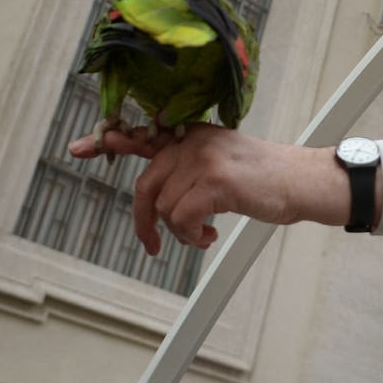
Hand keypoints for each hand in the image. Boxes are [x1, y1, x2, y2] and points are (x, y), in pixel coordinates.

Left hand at [68, 124, 345, 254]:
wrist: (304, 182)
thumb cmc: (268, 181)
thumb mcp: (223, 164)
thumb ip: (189, 169)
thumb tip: (160, 196)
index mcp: (194, 137)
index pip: (144, 136)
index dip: (109, 142)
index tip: (79, 148)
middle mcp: (194, 143)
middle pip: (146, 185)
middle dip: (144, 221)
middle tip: (153, 246)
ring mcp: (204, 160)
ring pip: (165, 207)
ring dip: (181, 233)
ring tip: (204, 236)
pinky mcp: (215, 181)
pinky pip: (181, 218)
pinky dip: (191, 236)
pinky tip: (210, 237)